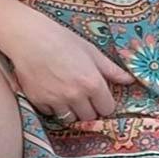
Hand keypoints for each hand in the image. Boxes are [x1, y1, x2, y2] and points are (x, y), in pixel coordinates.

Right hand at [4, 12, 135, 123]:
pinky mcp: (38, 101)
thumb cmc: (61, 40)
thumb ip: (111, 69)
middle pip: (89, 117)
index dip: (104, 103)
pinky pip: (51, 113)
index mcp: (92, 83)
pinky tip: (51, 93)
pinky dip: (53, 107)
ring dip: (71, 111)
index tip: (99, 97)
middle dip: (89, 109)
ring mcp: (56, 100)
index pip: (107, 109)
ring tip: (67, 97)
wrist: (28, 38)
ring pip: (70, 119)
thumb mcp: (91, 51)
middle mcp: (75, 95)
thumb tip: (129, 80)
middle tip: (83, 97)